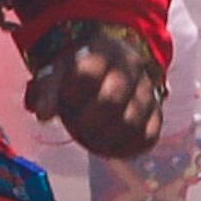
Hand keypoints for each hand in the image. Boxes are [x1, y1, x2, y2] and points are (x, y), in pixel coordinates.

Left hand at [28, 28, 164, 158]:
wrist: (111, 61)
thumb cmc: (76, 70)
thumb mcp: (57, 70)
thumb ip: (46, 90)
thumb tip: (43, 117)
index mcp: (103, 52)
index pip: (87, 75)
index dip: (70, 95)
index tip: (64, 101)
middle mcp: (130, 68)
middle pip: (111, 101)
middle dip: (87, 121)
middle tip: (75, 127)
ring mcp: (147, 90)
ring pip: (132, 122)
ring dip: (106, 139)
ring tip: (90, 139)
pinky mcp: (156, 111)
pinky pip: (149, 136)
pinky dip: (127, 148)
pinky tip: (109, 147)